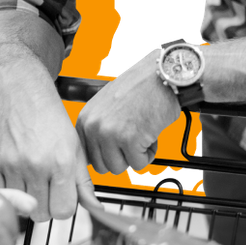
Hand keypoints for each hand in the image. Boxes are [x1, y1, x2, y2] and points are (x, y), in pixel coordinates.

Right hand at [0, 84, 88, 221]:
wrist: (21, 90)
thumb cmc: (49, 114)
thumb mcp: (75, 146)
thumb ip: (84, 181)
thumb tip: (95, 207)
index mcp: (61, 162)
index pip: (63, 211)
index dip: (63, 205)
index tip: (61, 195)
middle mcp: (36, 165)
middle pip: (41, 214)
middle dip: (45, 204)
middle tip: (45, 185)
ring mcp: (12, 165)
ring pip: (21, 207)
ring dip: (26, 197)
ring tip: (30, 176)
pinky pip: (1, 194)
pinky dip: (8, 190)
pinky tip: (15, 174)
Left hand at [76, 53, 180, 173]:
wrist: (160, 76)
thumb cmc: (138, 88)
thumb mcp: (105, 105)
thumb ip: (97, 128)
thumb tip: (96, 154)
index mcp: (85, 119)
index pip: (86, 155)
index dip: (106, 154)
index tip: (116, 148)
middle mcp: (93, 127)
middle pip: (102, 166)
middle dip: (120, 157)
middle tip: (131, 140)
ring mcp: (110, 134)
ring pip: (119, 168)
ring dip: (134, 156)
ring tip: (141, 135)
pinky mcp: (130, 140)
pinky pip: (138, 164)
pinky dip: (149, 153)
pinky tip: (150, 134)